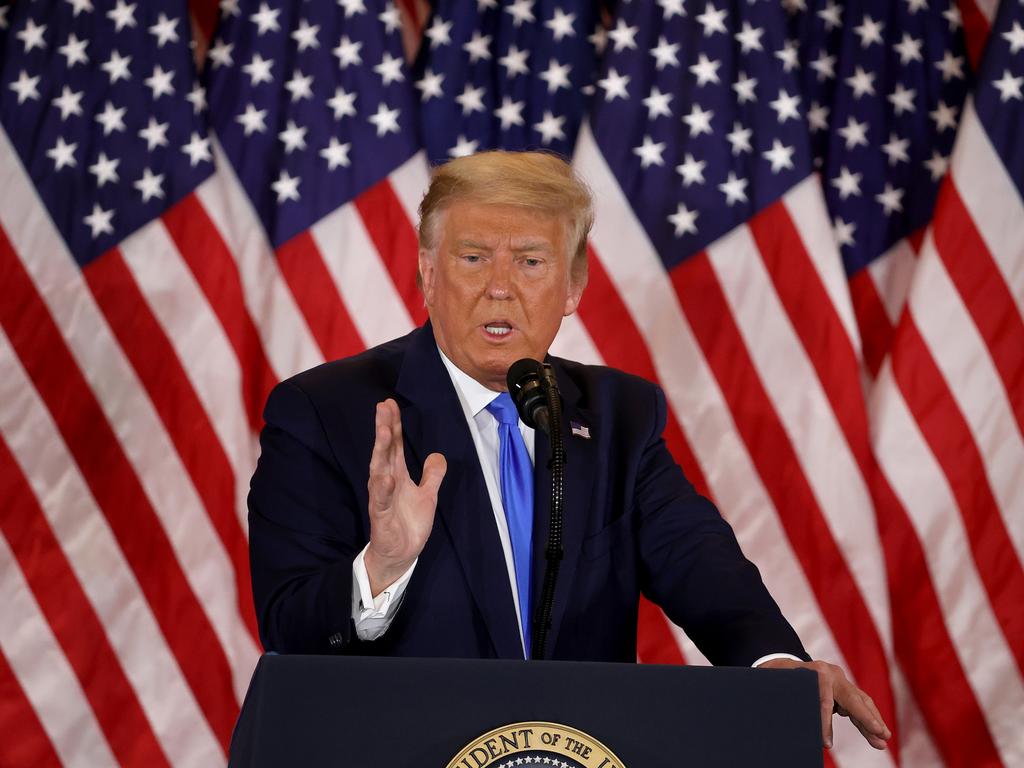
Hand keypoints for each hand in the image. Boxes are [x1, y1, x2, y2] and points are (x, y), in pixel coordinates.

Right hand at [364, 399, 446, 595]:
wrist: (400, 554)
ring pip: (379, 470)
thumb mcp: (428, 496)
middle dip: (384, 429)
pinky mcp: (381, 517)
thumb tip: (437, 455)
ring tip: (385, 432)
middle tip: (383, 408)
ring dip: (381, 451)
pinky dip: (384, 489)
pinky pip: (382, 501)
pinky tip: (386, 477)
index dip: (393, 424)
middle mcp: (386, 482)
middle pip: (384, 451)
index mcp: (396, 475)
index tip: (389, 403)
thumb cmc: (408, 523)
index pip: (394, 445)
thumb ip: (432, 475)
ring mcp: (382, 498)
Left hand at [759, 658, 890, 749]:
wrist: (782, 662)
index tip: (825, 743)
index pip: (824, 700)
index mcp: (816, 671)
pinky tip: (877, 734)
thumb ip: (788, 699)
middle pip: (853, 698)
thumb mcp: (778, 683)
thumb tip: (795, 727)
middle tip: (881, 735)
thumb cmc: (778, 675)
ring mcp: (841, 681)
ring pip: (861, 703)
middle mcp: (833, 674)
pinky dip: (867, 721)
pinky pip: (858, 706)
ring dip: (873, 722)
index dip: (825, 723)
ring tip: (884, 740)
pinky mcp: (844, 690)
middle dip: (867, 718)